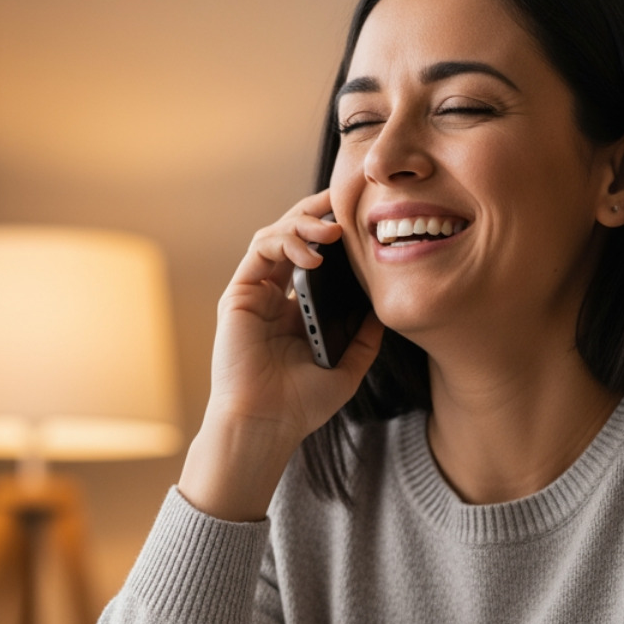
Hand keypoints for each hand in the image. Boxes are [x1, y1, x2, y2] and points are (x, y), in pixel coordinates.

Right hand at [179, 190, 383, 520]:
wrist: (267, 423)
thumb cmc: (301, 404)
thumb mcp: (348, 367)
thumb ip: (365, 337)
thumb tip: (384, 307)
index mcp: (298, 310)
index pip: (317, 257)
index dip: (335, 233)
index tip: (364, 218)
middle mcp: (274, 296)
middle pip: (295, 236)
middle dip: (320, 212)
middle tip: (347, 200)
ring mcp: (255, 292)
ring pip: (277, 235)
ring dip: (305, 223)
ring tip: (334, 230)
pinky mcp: (239, 294)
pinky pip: (261, 250)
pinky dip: (287, 241)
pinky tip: (314, 253)